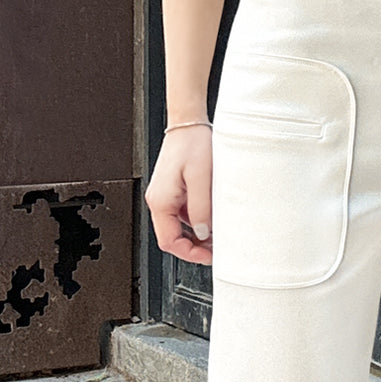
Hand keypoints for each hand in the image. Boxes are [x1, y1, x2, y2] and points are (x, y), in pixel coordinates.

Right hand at [143, 126, 213, 264]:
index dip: (190, 254)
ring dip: (199, 235)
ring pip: (181, 229)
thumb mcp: (201, 179)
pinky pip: (185, 216)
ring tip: (219, 231)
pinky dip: (199, 221)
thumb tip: (203, 233)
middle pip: (173, 239)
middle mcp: (159, 201)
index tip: (210, 256)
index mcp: (160, 201)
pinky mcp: (175, 193)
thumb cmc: (192, 144)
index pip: (169, 242)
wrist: (189, 124)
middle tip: (218, 247)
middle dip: (196, 247)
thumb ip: (201, 209)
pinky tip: (214, 217)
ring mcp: (166, 198)